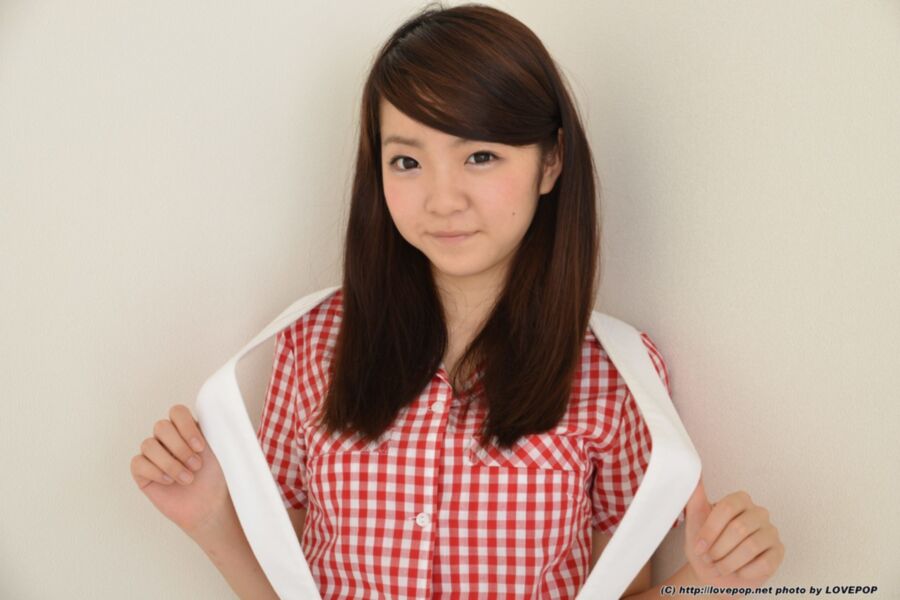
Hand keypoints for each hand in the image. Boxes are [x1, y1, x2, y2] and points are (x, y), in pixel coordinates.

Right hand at [130, 404, 230, 537]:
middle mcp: (168, 438)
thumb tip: (228, 413)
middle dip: (180, 448)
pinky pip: (138, 463)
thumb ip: (222, 429)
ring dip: (170, 463)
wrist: (210, 506)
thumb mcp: (224, 450)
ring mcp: (154, 454)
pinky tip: (170, 481)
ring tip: (188, 478)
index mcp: (188, 428)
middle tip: (197, 465)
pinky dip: (155, 472)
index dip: (186, 427)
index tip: (201, 447)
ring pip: (148, 444)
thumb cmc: (217, 478)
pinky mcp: (142, 472)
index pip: (177, 412)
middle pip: (161, 426)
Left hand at [684, 476, 783, 587]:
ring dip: (730, 562)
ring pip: (751, 547)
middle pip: (739, 528)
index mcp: (740, 500)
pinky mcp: (778, 552)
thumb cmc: (706, 545)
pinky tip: (738, 571)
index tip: (699, 547)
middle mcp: (758, 513)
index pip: (726, 508)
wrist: (714, 572)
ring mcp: (771, 532)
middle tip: (709, 558)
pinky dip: (745, 571)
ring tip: (720, 567)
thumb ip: (695, 495)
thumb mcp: (695, 520)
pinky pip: (764, 563)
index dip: (710, 531)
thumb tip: (692, 470)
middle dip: (719, 548)